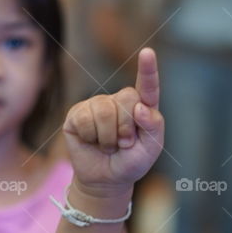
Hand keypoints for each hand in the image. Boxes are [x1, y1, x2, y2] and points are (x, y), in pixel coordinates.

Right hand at [62, 48, 162, 196]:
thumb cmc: (131, 162)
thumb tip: (141, 107)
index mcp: (141, 106)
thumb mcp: (151, 148)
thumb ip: (154, 126)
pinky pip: (86, 119)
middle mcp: (119, 101)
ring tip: (109, 146)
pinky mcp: (78, 114)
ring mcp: (97, 105)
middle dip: (127, 128)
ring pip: (105, 111)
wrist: (105, 179)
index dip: (147, 70)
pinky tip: (92, 141)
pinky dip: (92, 137)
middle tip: (124, 144)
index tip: (147, 53)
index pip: (147, 86)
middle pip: (127, 98)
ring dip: (109, 137)